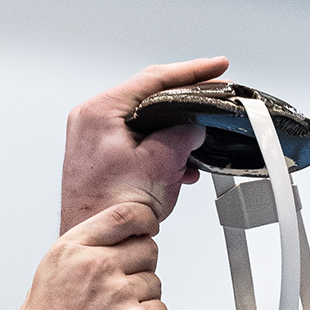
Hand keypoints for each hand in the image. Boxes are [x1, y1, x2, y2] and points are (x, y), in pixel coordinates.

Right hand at [6, 201, 167, 309]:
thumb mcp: (49, 275)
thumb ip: (80, 253)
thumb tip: (109, 241)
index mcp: (72, 250)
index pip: (123, 216)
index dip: (144, 220)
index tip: (149, 226)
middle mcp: (96, 266)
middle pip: (147, 249)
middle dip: (142, 266)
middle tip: (126, 286)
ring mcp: (118, 292)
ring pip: (155, 283)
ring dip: (144, 298)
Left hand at [60, 55, 226, 232]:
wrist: (98, 241)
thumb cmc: (112, 207)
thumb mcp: (159, 164)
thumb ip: (182, 136)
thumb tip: (194, 127)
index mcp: (100, 111)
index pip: (153, 78)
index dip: (191, 72)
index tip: (216, 67)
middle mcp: (92, 120)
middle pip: (150, 100)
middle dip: (185, 108)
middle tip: (213, 103)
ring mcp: (95, 139)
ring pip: (147, 124)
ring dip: (175, 137)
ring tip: (195, 150)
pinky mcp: (102, 157)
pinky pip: (140, 143)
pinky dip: (162, 152)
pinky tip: (178, 167)